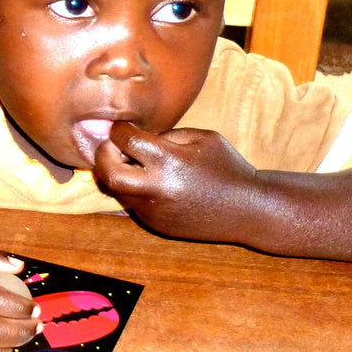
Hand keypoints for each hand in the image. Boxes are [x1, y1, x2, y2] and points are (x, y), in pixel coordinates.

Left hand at [92, 122, 259, 241]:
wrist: (248, 209)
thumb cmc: (227, 167)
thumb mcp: (202, 138)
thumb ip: (166, 135)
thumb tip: (136, 137)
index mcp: (169, 161)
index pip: (125, 139)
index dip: (119, 129)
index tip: (122, 127)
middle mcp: (156, 188)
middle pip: (107, 172)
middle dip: (103, 156)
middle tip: (114, 148)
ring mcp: (154, 210)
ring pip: (115, 191)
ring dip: (116, 174)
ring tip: (131, 163)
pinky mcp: (156, 225)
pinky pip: (132, 204)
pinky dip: (133, 190)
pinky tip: (148, 182)